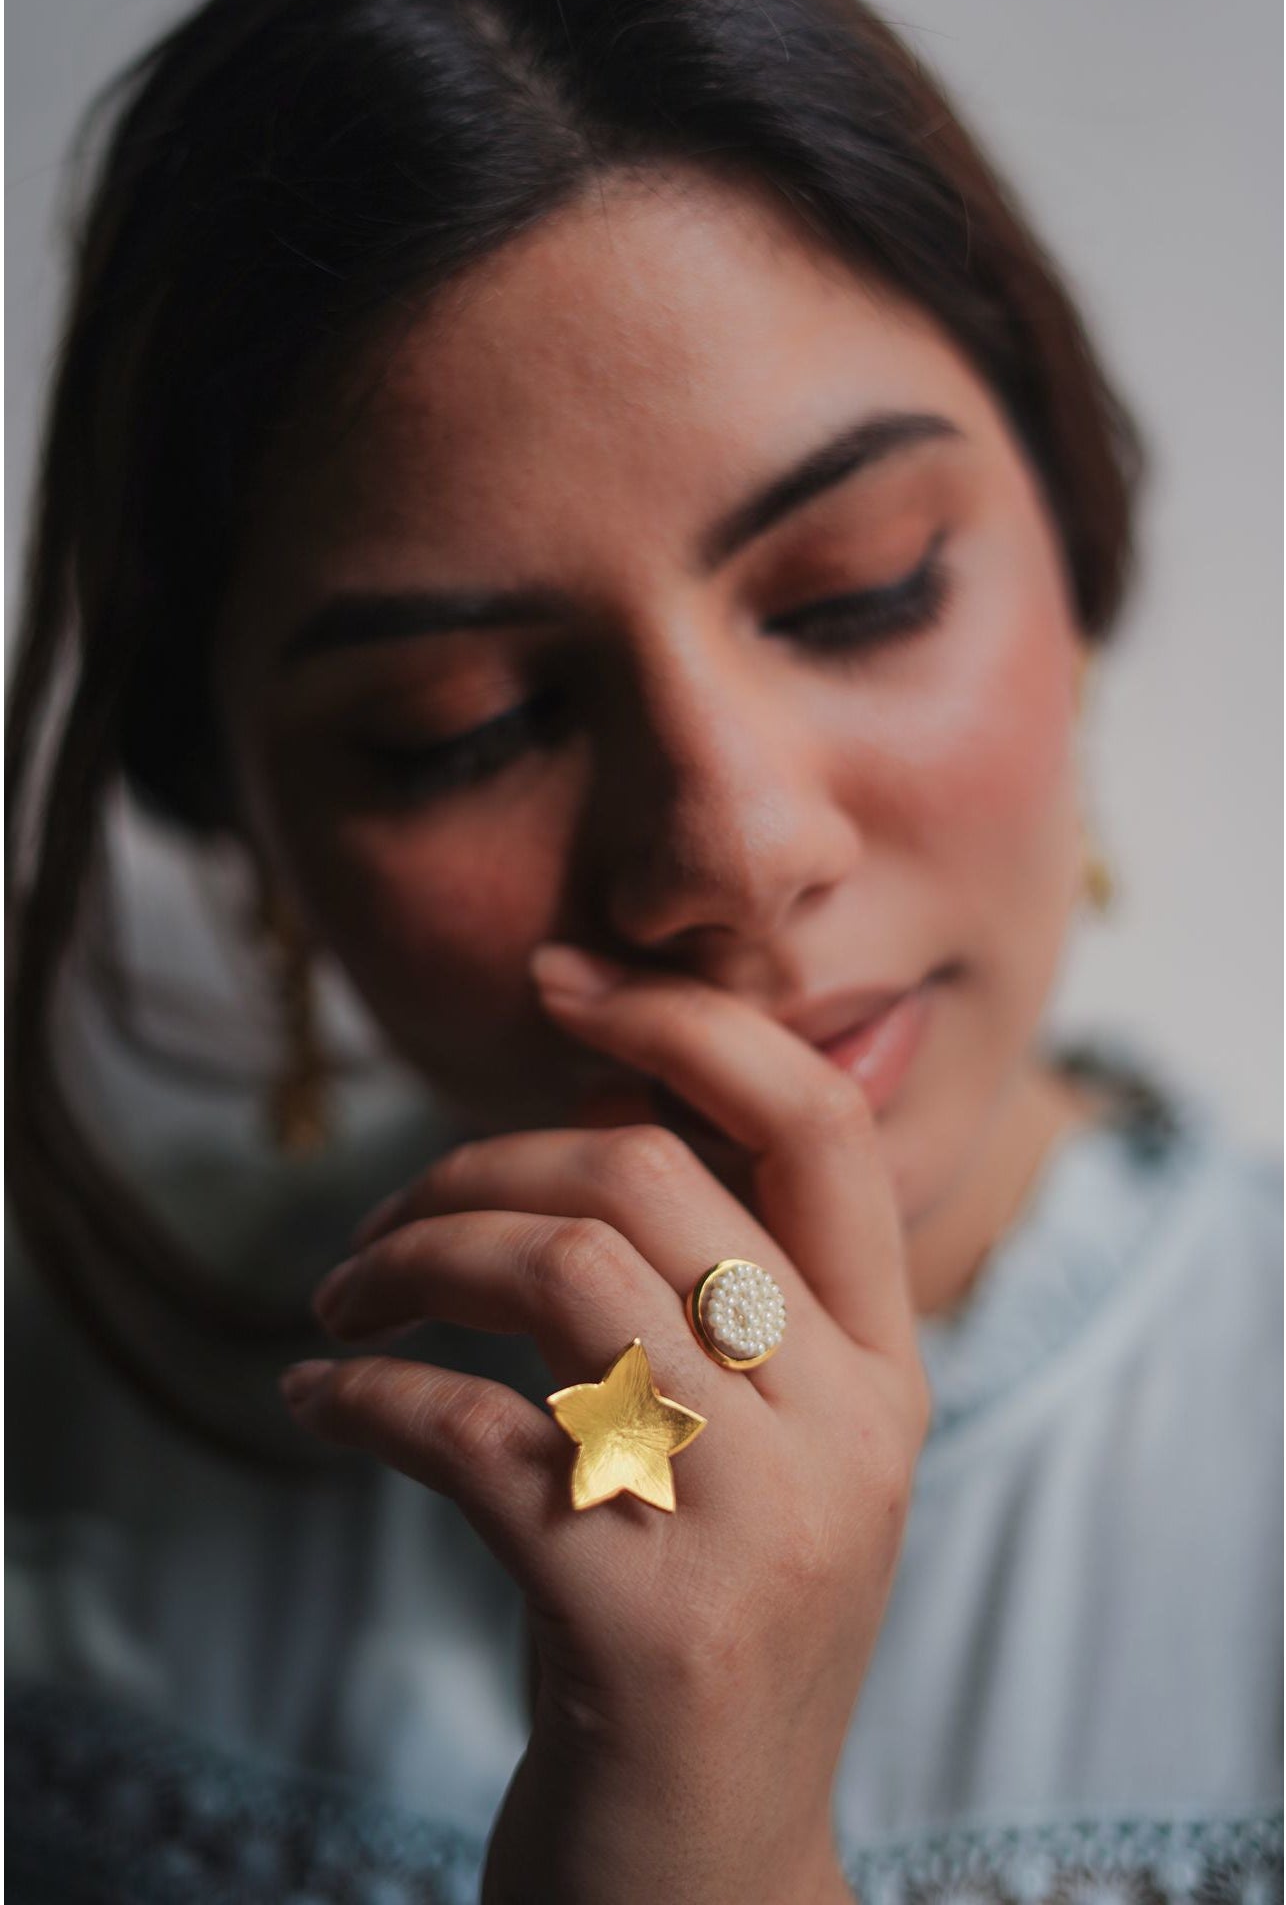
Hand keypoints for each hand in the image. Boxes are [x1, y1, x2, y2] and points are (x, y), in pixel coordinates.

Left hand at [284, 946, 931, 1904]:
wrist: (701, 1878)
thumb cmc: (702, 1633)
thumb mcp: (759, 1460)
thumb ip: (716, 1306)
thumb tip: (577, 1131)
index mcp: (889, 1371)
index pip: (820, 1126)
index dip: (686, 1024)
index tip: (559, 978)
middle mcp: (850, 1432)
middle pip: (650, 1180)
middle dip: (479, 1162)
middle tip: (382, 1220)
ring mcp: (758, 1527)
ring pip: (558, 1275)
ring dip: (412, 1260)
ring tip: (340, 1299)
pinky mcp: (644, 1623)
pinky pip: (471, 1430)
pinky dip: (366, 1391)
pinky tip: (317, 1400)